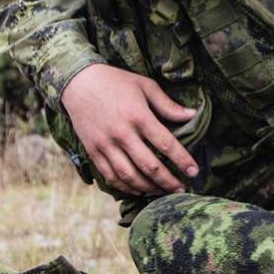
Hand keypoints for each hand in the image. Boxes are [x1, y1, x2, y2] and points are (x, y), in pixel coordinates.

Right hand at [60, 64, 198, 194]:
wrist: (78, 82)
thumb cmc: (116, 81)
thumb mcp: (145, 86)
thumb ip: (168, 105)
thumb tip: (192, 116)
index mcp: (138, 116)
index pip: (166, 144)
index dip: (182, 161)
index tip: (194, 172)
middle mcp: (122, 133)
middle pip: (149, 166)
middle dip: (168, 181)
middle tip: (180, 189)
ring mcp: (105, 144)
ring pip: (129, 175)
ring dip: (148, 188)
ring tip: (162, 192)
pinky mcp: (93, 151)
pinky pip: (110, 176)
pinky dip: (125, 187)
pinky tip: (138, 190)